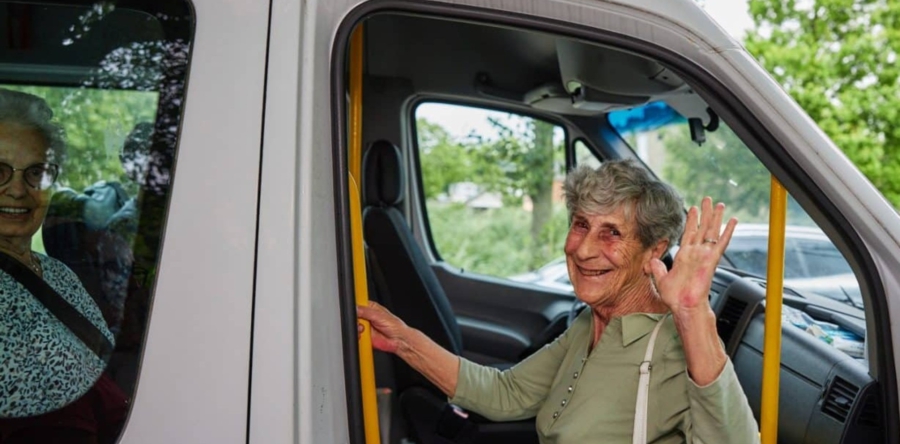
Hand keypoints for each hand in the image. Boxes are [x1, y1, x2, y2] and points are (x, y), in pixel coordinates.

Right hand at [357, 301, 408, 353]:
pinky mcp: (365, 336)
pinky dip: (358, 336)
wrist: (399, 340)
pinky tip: (363, 335)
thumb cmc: (395, 326)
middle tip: (360, 321)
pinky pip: (356, 335)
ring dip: (357, 328)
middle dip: (355, 319)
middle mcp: (367, 317)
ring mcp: (366, 327)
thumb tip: (355, 308)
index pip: (358, 304)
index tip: (354, 311)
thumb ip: (366, 312)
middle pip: (354, 316)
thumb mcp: (380, 316)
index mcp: (371, 308)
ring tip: (364, 329)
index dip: (355, 307)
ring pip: (354, 326)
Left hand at [648, 197, 736, 314]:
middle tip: (707, 199)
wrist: (684, 306)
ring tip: (719, 204)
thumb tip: (653, 260)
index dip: (691, 221)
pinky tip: (733, 221)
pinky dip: (727, 231)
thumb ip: (658, 269)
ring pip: (711, 232)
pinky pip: (721, 243)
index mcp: (684, 256)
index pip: (689, 234)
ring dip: (715, 217)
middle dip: (704, 214)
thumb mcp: (661, 280)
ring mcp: (704, 256)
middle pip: (701, 229)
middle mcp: (695, 254)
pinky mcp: (711, 260)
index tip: (693, 209)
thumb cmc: (675, 298)